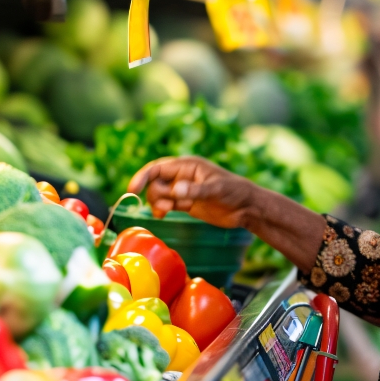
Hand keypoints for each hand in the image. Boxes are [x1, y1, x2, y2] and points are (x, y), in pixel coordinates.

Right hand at [127, 156, 326, 271]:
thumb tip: (175, 191)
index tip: (132, 189)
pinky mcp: (186, 202)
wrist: (247, 208)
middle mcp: (183, 175)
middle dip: (155, 195)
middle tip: (167, 207)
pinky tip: (162, 215)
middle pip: (155, 182)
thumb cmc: (235, 192)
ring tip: (167, 212)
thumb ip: (195, 191)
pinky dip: (161, 209)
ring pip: (159, 194)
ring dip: (158, 203)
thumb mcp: (216, 190)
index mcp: (188, 165)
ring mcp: (184, 189)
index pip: (158, 168)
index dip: (143, 177)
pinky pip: (166, 204)